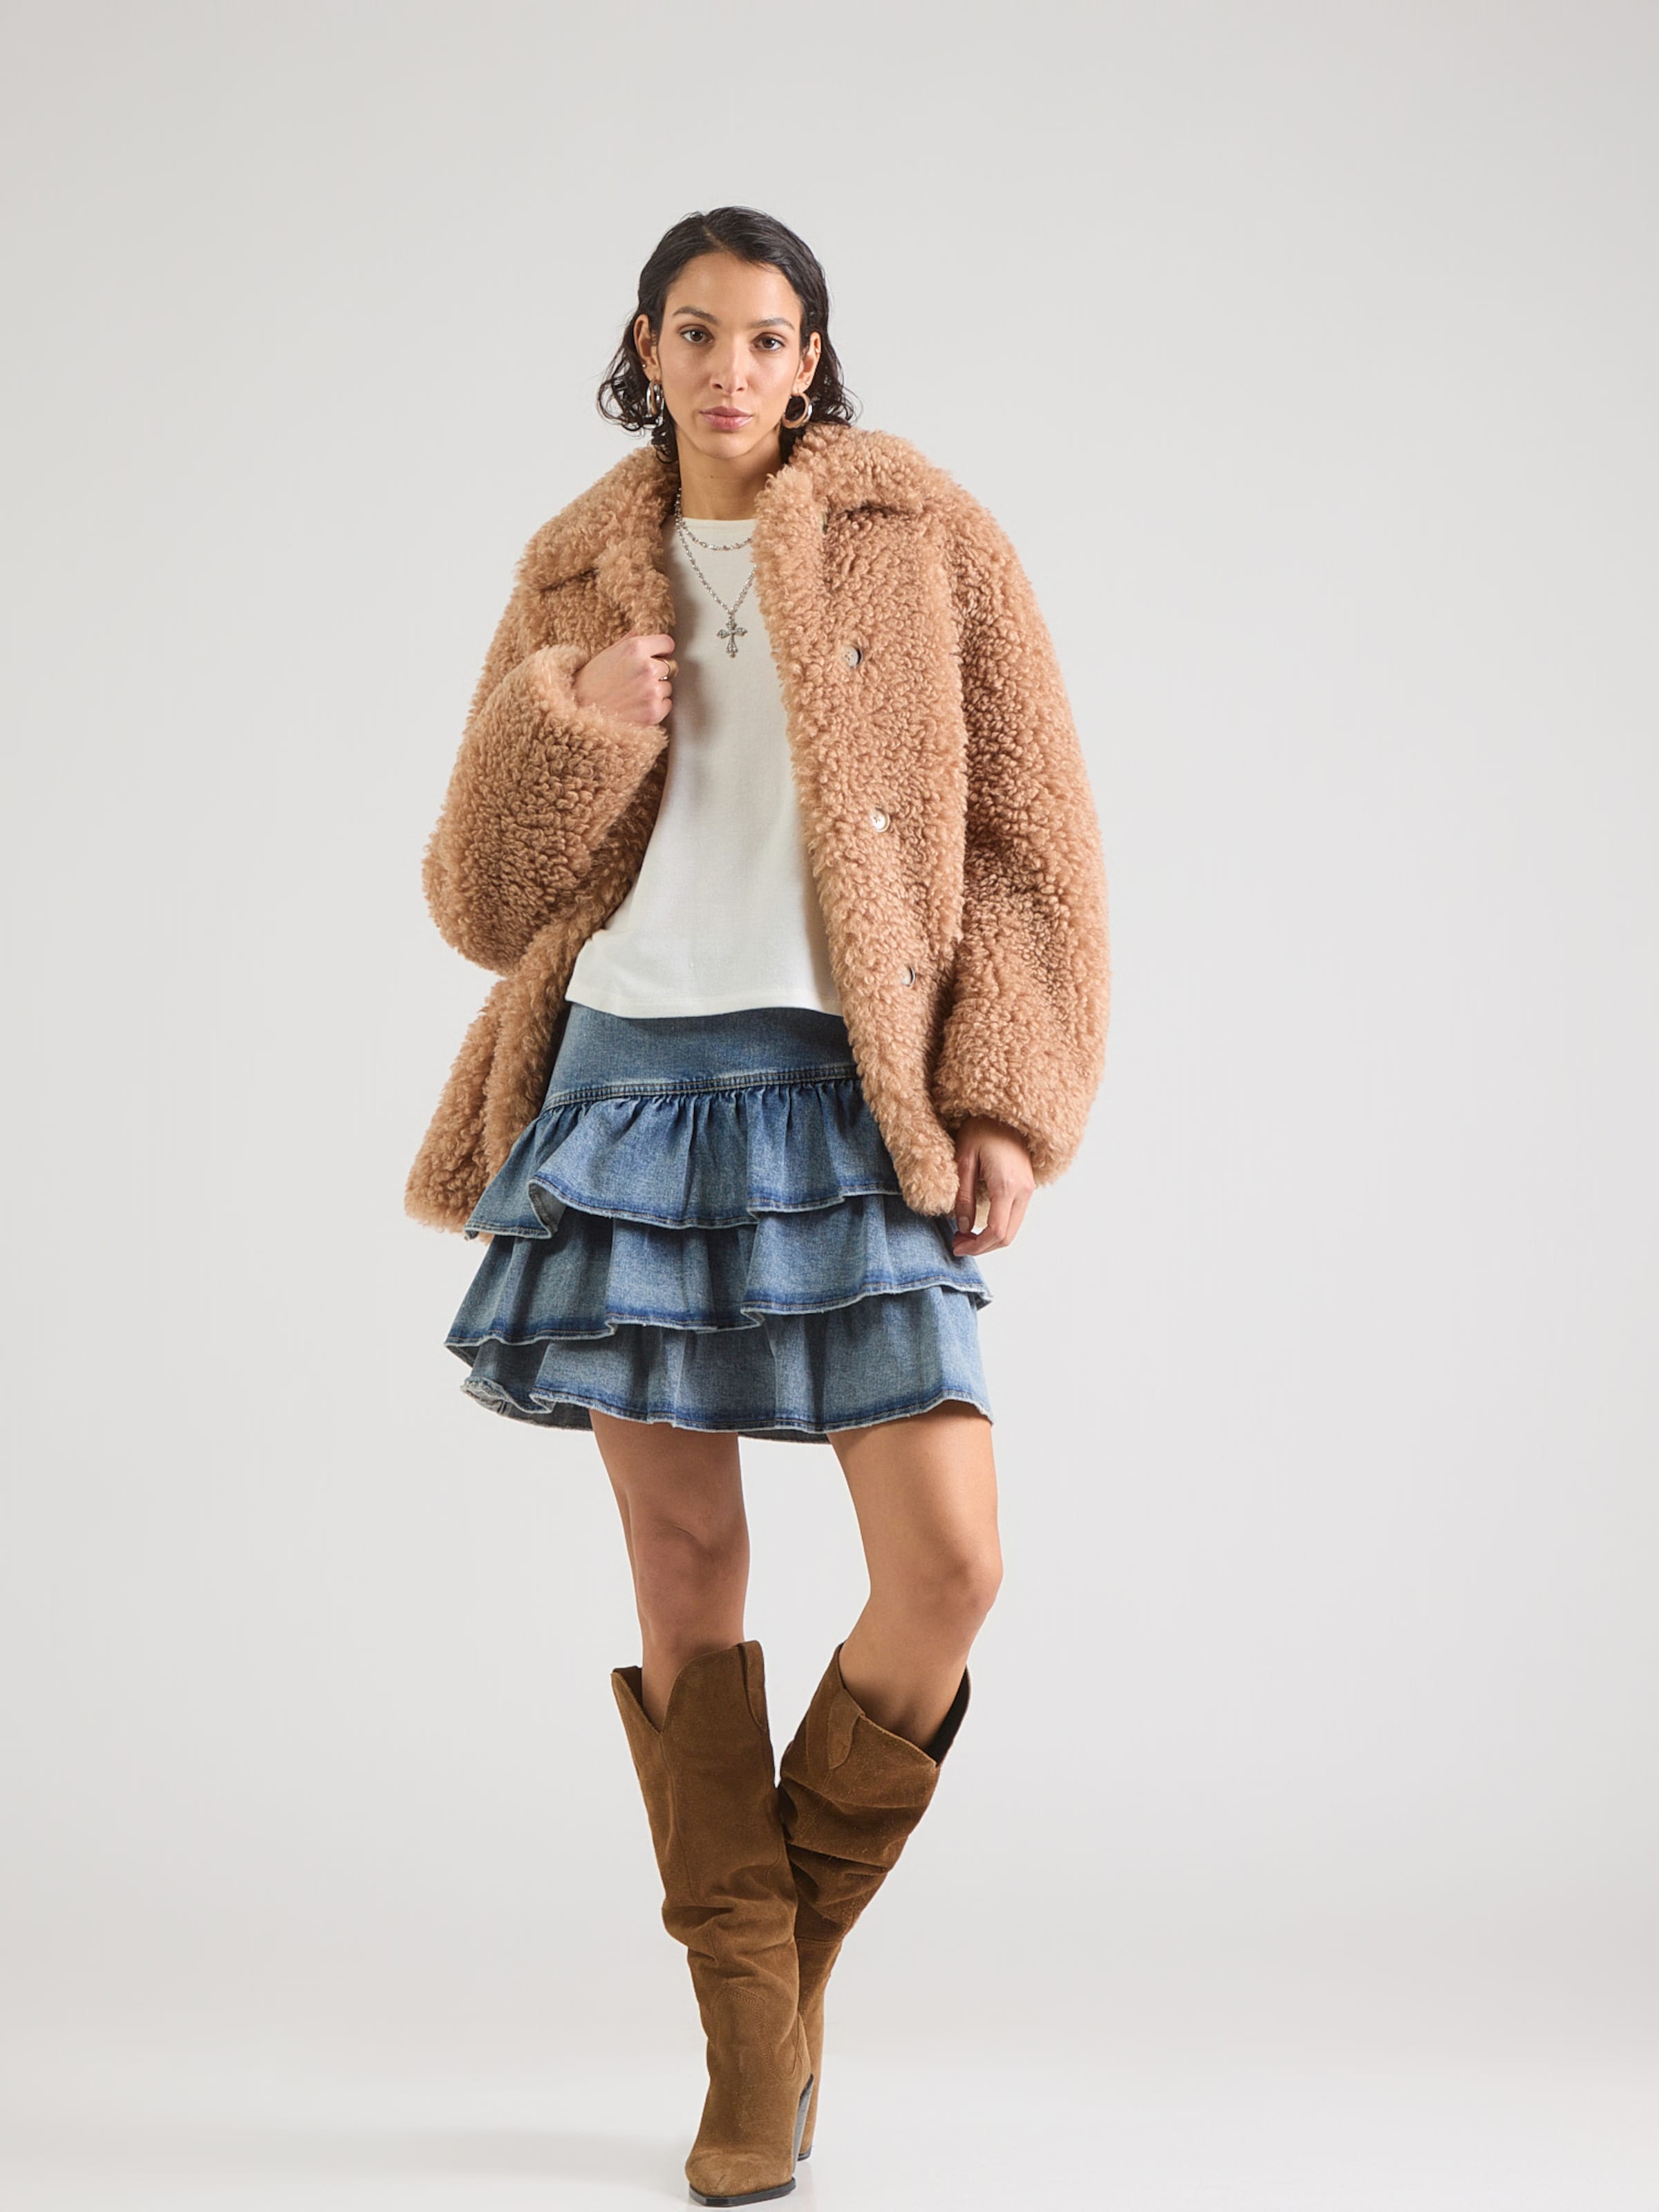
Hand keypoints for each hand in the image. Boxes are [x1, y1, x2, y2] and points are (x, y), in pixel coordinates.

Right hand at [572, 632, 676, 726]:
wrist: (579, 711)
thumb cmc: (590, 682)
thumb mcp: (607, 653)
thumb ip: (629, 642)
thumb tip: (641, 632)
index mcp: (636, 648)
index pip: (667, 643)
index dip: (661, 650)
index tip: (656, 656)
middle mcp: (647, 667)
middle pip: (670, 666)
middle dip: (658, 672)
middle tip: (638, 680)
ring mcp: (652, 691)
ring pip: (667, 687)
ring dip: (657, 690)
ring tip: (634, 694)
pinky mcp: (654, 711)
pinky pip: (666, 704)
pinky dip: (656, 706)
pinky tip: (637, 706)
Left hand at [949, 1116, 1034, 1255]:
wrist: (1004, 1111)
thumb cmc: (981, 1128)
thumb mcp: (964, 1160)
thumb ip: (964, 1197)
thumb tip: (963, 1227)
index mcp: (1007, 1185)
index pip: (996, 1231)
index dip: (976, 1246)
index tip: (956, 1246)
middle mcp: (1023, 1191)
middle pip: (1008, 1236)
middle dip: (982, 1247)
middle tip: (958, 1244)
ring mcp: (1029, 1189)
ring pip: (1013, 1229)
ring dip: (990, 1238)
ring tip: (965, 1234)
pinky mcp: (1027, 1186)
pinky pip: (1015, 1216)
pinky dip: (998, 1227)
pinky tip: (979, 1222)